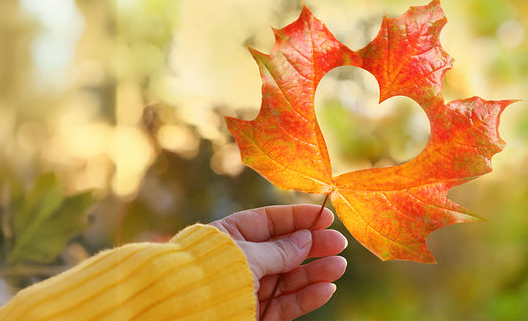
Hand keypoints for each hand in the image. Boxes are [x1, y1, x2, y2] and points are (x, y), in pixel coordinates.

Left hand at [210, 204, 347, 320]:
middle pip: (283, 251)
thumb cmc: (210, 276)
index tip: (326, 217)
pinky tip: (326, 289)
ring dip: (315, 272)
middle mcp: (240, 261)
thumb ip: (279, 250)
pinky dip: (306, 297)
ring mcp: (249, 289)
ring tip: (338, 267)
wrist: (188, 314)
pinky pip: (285, 304)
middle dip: (312, 247)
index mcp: (229, 237)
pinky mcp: (255, 315)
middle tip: (339, 244)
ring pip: (288, 278)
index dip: (297, 218)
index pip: (269, 222)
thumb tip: (306, 238)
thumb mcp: (248, 256)